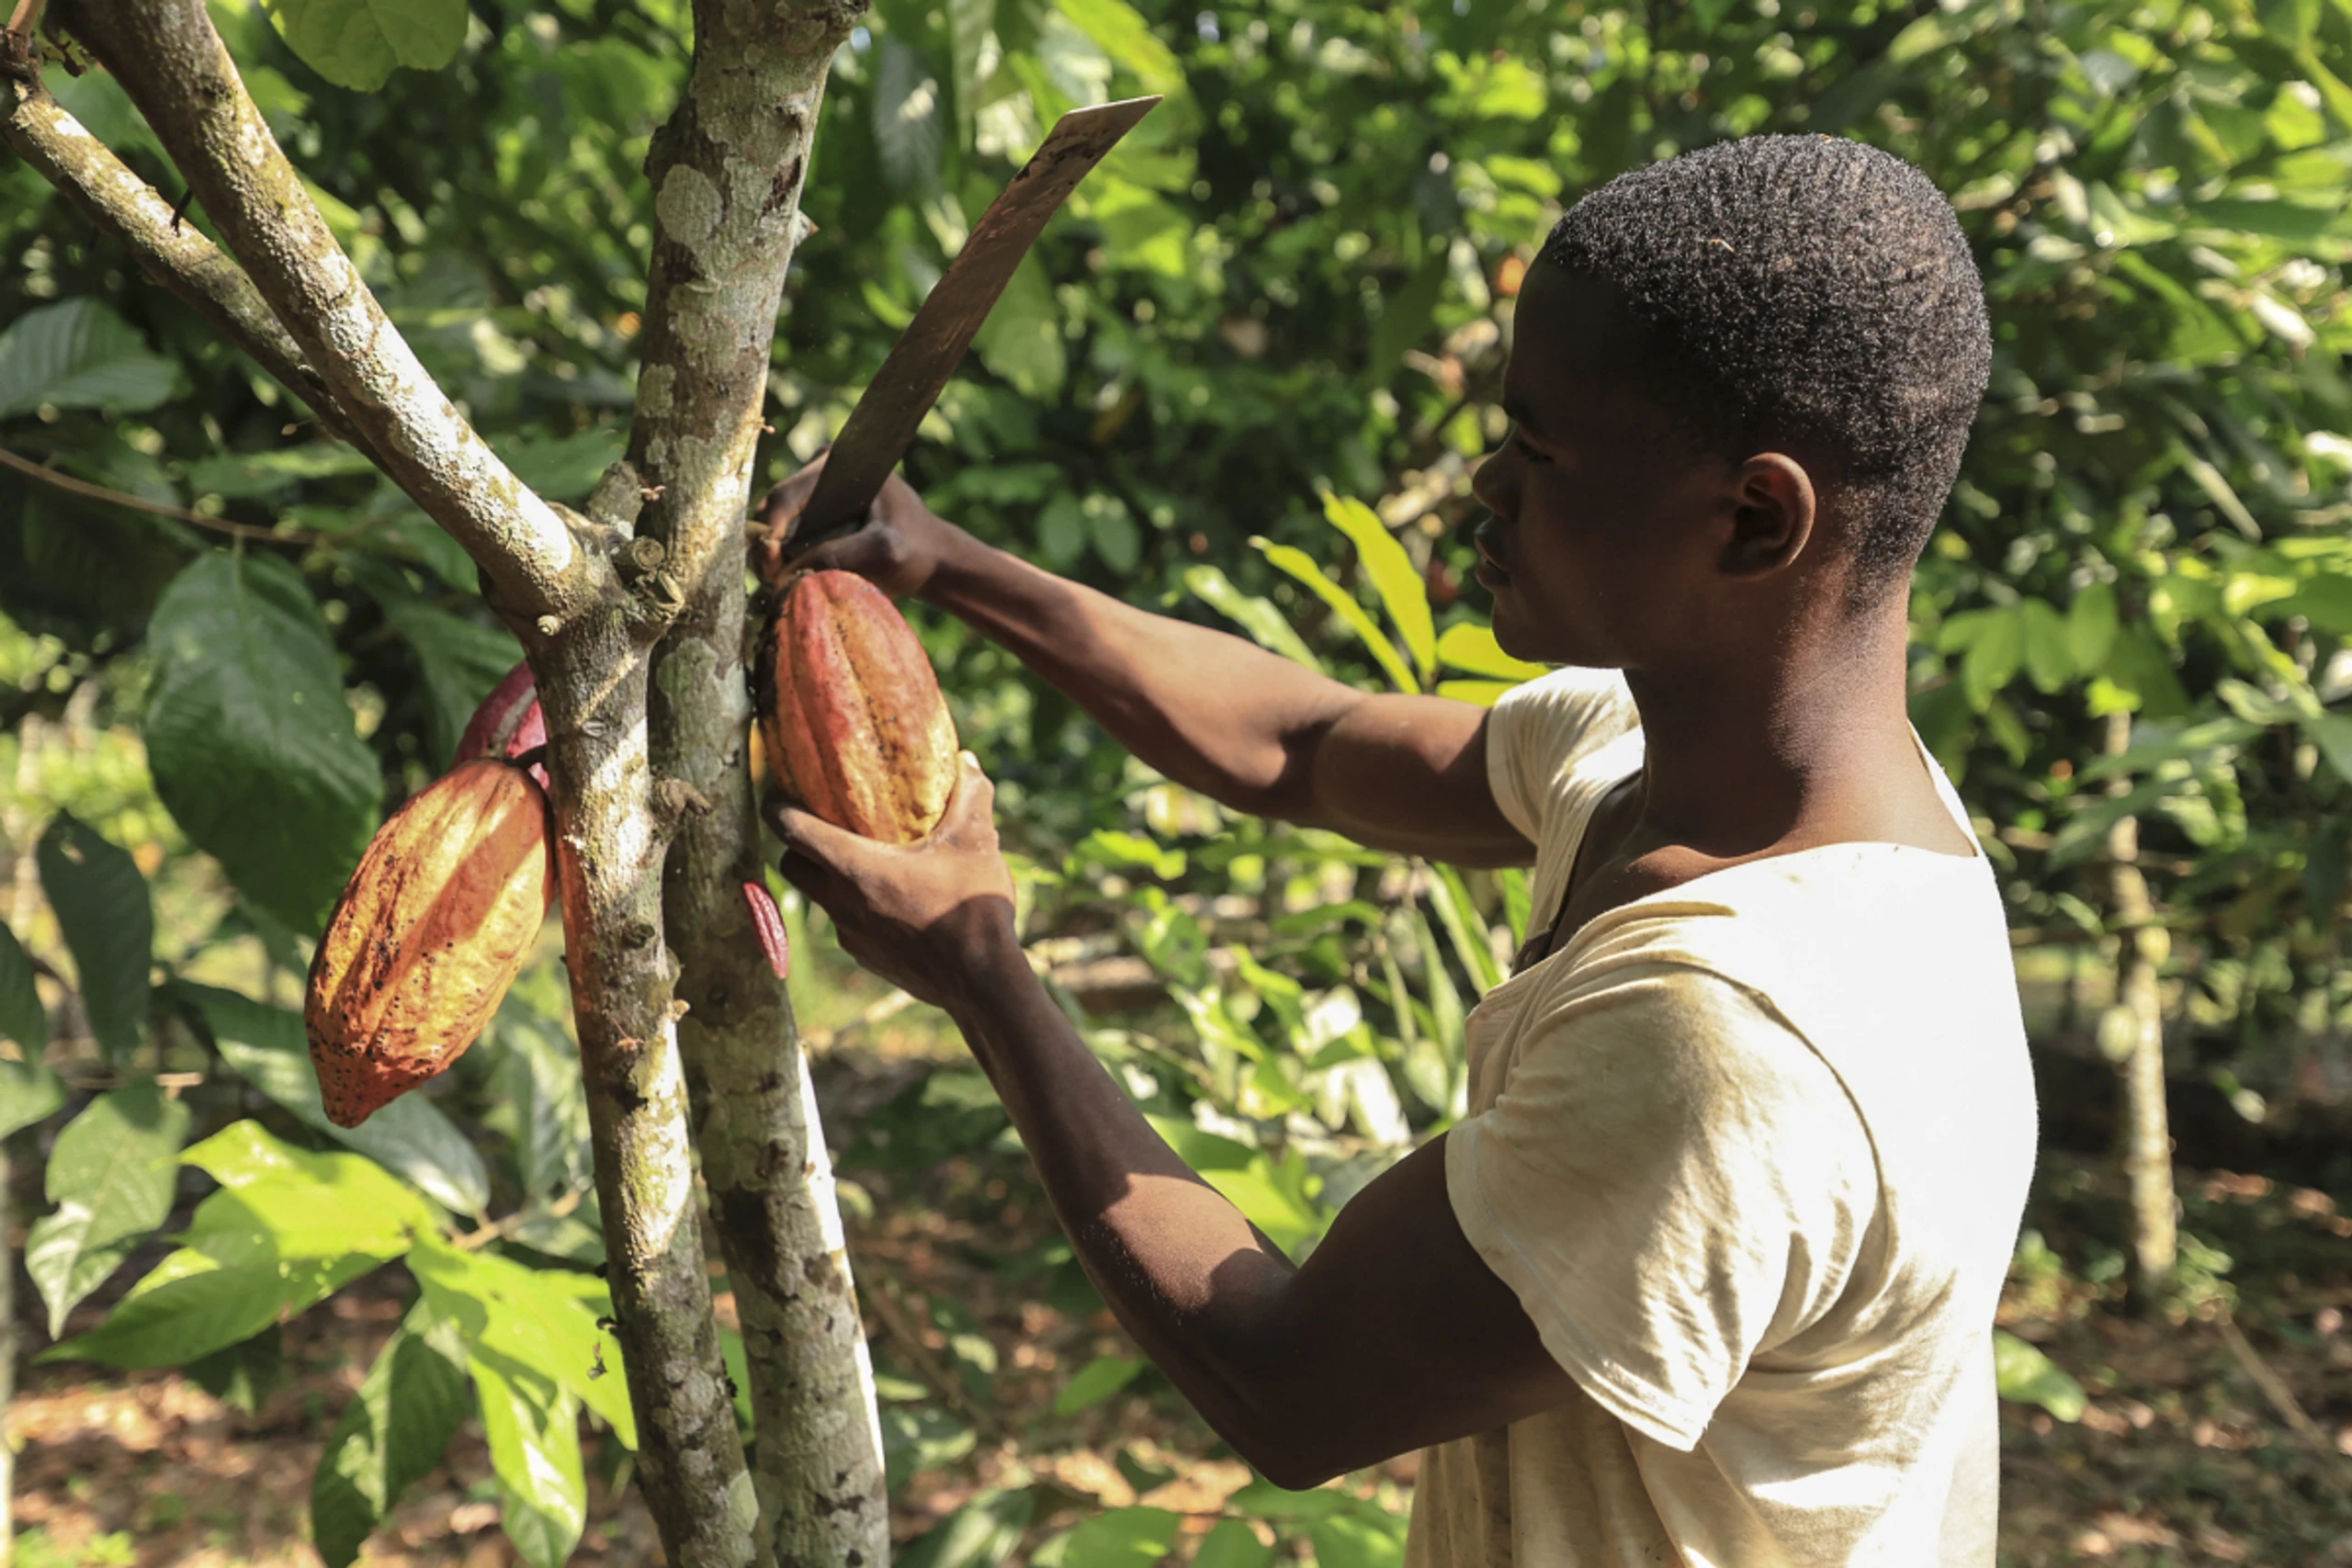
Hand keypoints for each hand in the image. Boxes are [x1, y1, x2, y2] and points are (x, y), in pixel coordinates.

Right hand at [753, 450, 972, 597]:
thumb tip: (792, 569)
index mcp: (840, 463)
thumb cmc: (916, 550)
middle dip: (769, 546)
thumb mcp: (884, 552)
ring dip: (773, 553)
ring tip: (780, 584)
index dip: (771, 533)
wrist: (933, 556)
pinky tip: (788, 578)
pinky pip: (786, 531)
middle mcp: (821, 467)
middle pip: (775, 507)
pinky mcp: (815, 508)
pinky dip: (783, 555)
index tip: (773, 570)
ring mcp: (816, 487)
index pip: (787, 496)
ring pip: (776, 521)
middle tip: (773, 582)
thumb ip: (842, 555)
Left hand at [763, 754, 1018, 1010]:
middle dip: (795, 843)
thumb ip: (970, 795)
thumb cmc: (972, 907)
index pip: (792, 830)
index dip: (776, 805)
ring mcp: (850, 936)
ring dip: (828, 877)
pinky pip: (848, 925)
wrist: (982, 982)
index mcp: (855, 867)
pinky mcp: (866, 958)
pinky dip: (856, 908)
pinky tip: (892, 902)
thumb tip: (966, 760)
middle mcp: (841, 902)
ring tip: (862, 861)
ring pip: (820, 898)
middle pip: (792, 866)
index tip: (776, 789)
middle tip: (819, 822)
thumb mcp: (976, 841)